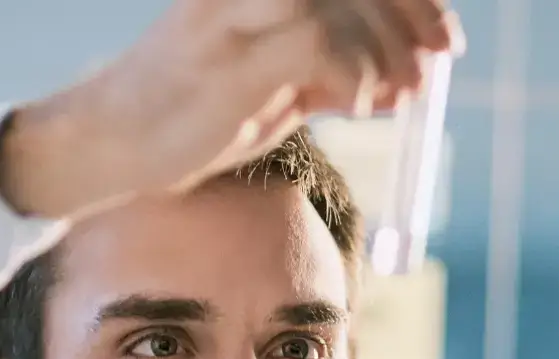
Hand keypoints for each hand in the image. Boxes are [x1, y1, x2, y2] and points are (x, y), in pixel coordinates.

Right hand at [0, 0, 462, 221]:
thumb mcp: (277, 83)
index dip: (412, 0)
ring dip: (387, 53)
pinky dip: (357, 76)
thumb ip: (332, 67)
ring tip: (393, 99)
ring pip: (344, 4)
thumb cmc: (192, 113)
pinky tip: (360, 107)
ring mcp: (235, 11)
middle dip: (414, 18)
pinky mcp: (230, 54)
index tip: (445, 43)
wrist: (113, 143)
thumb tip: (409, 72)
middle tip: (436, 67)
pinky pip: (319, 42)